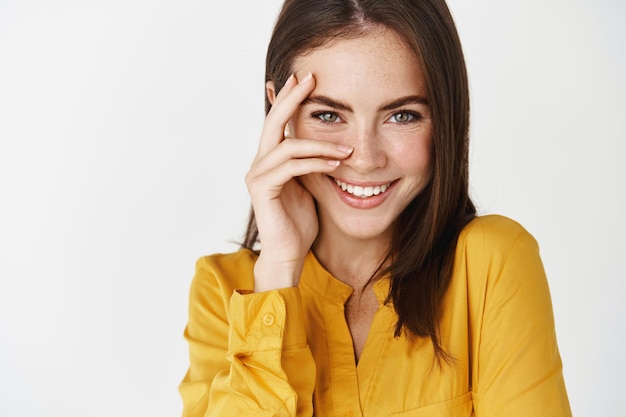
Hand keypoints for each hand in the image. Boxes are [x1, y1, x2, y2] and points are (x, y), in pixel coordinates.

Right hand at [245, 73, 352, 291]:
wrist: (289, 254)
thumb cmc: (300, 222)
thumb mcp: (310, 184)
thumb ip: (312, 162)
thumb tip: (331, 143)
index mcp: (270, 160)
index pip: (278, 122)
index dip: (289, 98)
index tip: (305, 78)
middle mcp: (259, 163)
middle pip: (273, 122)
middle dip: (292, 98)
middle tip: (310, 77)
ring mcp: (258, 176)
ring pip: (286, 145)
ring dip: (319, 144)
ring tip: (345, 150)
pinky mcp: (262, 190)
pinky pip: (291, 166)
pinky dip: (314, 162)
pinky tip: (334, 163)